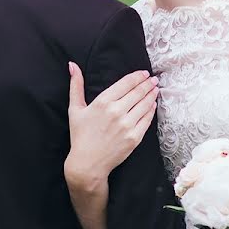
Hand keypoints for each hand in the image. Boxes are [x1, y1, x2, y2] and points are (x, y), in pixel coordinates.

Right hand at [64, 62, 159, 190]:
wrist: (87, 163)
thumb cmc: (80, 136)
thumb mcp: (75, 109)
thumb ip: (76, 85)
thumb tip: (73, 65)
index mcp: (102, 102)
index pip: (126, 83)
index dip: (137, 76)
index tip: (144, 73)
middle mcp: (116, 112)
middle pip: (138, 92)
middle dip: (148, 84)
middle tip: (154, 80)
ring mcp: (127, 125)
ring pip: (145, 104)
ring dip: (152, 95)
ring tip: (155, 90)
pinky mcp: (134, 137)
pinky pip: (147, 120)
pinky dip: (151, 110)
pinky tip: (152, 105)